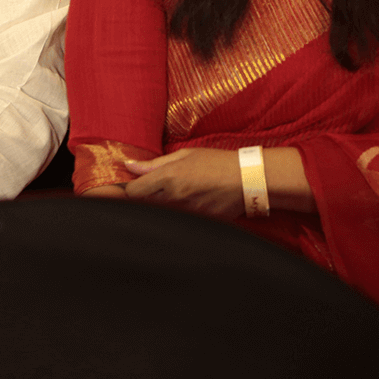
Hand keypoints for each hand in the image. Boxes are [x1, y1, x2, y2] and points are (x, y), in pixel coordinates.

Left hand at [123, 148, 243, 218]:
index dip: (131, 189)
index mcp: (169, 177)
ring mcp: (185, 214)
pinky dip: (177, 216)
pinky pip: (177, 222)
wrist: (248, 179)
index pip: (133, 192)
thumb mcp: (186, 155)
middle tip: (155, 190)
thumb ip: (155, 164)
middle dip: (144, 199)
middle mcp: (174, 198)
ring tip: (178, 195)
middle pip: (143, 206)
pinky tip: (190, 204)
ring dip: (160, 207)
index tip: (135, 186)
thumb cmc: (217, 162)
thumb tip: (129, 166)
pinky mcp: (196, 224)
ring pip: (160, 215)